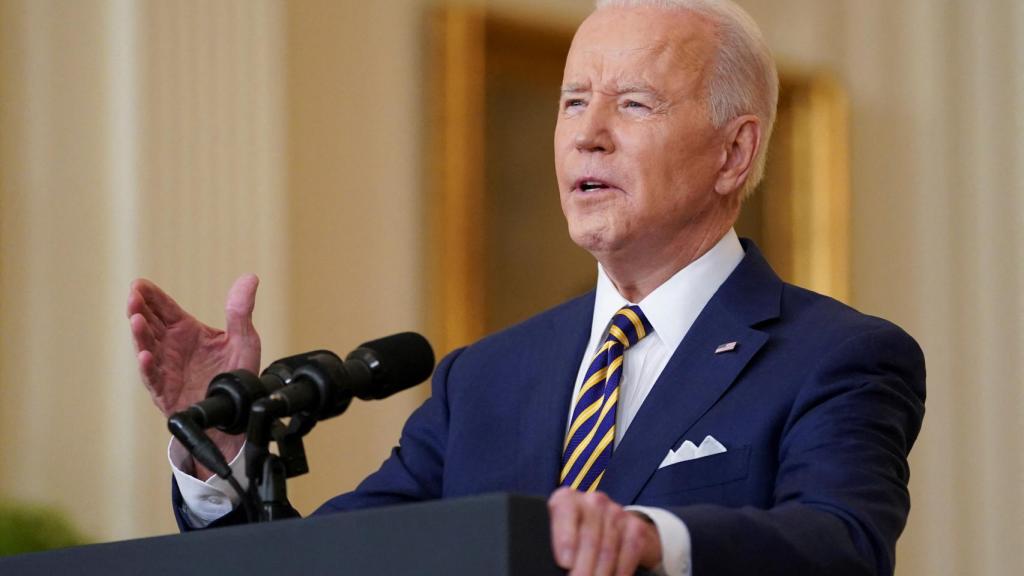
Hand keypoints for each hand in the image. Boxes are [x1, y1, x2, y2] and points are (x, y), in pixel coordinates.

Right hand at [127, 274, 260, 477]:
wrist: (234, 414)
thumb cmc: (236, 376)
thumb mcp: (244, 339)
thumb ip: (241, 310)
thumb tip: (250, 278)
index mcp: (187, 331)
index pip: (164, 308)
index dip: (151, 296)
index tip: (139, 284)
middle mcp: (172, 348)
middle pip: (149, 324)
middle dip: (139, 309)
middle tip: (133, 297)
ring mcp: (166, 369)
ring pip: (146, 348)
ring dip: (139, 334)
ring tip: (136, 320)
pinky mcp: (166, 391)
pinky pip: (153, 378)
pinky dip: (147, 367)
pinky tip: (145, 356)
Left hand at [548, 487, 661, 575]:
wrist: (612, 526)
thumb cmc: (575, 534)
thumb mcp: (560, 533)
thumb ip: (554, 544)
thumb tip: (553, 564)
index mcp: (567, 499)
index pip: (565, 512)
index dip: (565, 538)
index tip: (564, 563)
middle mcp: (593, 501)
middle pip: (589, 538)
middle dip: (583, 568)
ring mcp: (616, 513)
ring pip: (608, 550)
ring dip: (600, 575)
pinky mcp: (635, 527)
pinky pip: (628, 554)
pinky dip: (620, 573)